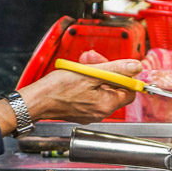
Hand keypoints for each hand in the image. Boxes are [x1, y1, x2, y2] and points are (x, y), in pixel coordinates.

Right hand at [0, 52, 141, 133]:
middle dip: (106, 69)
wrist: (35, 101)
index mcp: (107, 105)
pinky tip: (78, 72)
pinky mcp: (81, 109)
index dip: (125, 75)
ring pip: (101, 88)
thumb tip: (136, 67)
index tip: (118, 65)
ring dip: (95, 72)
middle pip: (114, 87)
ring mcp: (90, 112)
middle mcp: (101, 112)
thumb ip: (116, 70)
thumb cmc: (57, 89)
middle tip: (94, 59)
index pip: (129, 90)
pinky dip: (87, 81)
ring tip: (83, 63)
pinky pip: (91, 93)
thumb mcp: (90, 73)